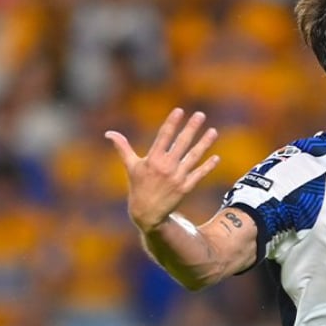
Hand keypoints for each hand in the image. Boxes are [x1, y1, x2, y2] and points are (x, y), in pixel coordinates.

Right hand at [106, 108, 221, 232]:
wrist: (147, 214)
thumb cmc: (138, 187)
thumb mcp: (131, 167)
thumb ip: (123, 148)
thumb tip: (109, 133)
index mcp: (153, 160)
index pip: (164, 136)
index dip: (172, 123)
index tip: (180, 111)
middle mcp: (166, 167)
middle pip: (182, 143)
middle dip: (191, 128)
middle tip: (200, 114)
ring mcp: (177, 178)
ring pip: (193, 157)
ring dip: (204, 144)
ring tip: (213, 131)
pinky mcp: (185, 188)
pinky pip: (198, 174)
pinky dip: (207, 166)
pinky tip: (216, 157)